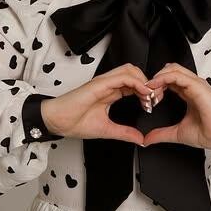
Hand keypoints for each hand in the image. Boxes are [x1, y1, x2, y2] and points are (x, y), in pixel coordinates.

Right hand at [40, 63, 162, 144]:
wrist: (57, 122)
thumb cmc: (74, 122)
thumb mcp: (107, 130)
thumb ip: (124, 133)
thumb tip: (140, 139)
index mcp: (110, 92)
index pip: (134, 84)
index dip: (146, 92)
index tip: (152, 105)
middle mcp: (108, 84)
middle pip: (134, 72)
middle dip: (148, 83)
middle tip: (154, 99)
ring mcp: (104, 82)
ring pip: (130, 70)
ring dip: (144, 81)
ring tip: (150, 96)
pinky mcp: (100, 83)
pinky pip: (123, 76)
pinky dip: (136, 82)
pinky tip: (143, 93)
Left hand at [141, 62, 210, 153]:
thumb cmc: (210, 133)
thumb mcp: (178, 133)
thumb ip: (162, 134)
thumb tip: (147, 139)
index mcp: (190, 94)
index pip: (169, 81)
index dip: (155, 86)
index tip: (147, 100)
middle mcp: (193, 87)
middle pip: (170, 70)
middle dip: (155, 80)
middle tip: (146, 94)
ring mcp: (196, 85)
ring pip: (173, 69)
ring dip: (157, 77)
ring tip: (149, 90)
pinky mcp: (198, 86)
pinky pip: (177, 75)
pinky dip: (163, 78)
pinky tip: (154, 87)